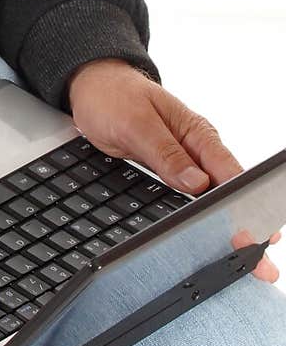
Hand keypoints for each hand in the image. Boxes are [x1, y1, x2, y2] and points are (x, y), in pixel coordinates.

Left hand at [67, 59, 280, 281]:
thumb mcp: (135, 121)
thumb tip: (197, 182)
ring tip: (234, 257)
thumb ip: (165, 151)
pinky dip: (198, 217)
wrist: (93, 86)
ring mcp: (183, 162)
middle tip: (251, 259)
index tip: (247, 231)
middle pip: (225, 192)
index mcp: (197, 133)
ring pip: (209, 198)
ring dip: (220, 224)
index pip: (229, 173)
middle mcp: (196, 149)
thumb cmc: (113, 94)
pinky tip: (203, 238)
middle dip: (239, 223)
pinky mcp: (168, 172)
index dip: (241, 204)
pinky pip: (188, 198)